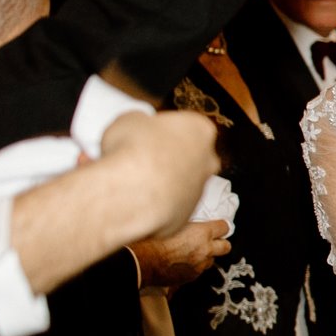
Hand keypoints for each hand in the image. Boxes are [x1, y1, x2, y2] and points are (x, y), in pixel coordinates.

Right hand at [101, 110, 219, 240]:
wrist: (130, 191)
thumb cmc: (132, 150)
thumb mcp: (128, 120)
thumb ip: (140, 122)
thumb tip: (137, 125)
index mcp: (200, 129)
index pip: (185, 126)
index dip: (161, 131)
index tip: (145, 136)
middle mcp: (207, 160)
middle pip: (189, 155)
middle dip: (168, 157)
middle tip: (140, 159)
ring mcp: (199, 190)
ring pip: (181, 183)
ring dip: (162, 182)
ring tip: (132, 183)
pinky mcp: (186, 215)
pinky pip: (169, 206)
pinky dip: (155, 204)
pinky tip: (135, 201)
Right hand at [129, 220, 231, 290]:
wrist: (142, 261)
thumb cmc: (152, 241)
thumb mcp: (173, 224)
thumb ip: (188, 226)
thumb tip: (192, 225)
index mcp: (202, 233)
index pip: (224, 227)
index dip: (220, 227)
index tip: (218, 227)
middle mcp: (205, 249)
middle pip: (226, 247)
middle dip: (220, 244)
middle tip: (212, 242)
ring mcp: (199, 265)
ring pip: (211, 260)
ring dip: (205, 257)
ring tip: (191, 254)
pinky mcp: (191, 276)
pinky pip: (198, 271)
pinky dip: (193, 267)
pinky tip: (181, 264)